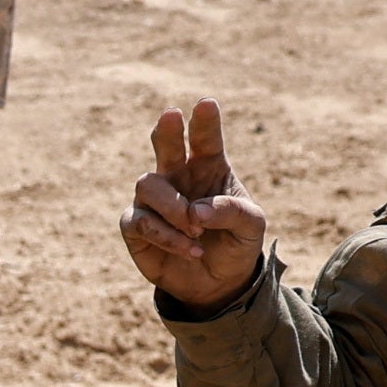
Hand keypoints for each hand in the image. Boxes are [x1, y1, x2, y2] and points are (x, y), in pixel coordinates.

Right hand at [122, 99, 267, 309]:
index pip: (205, 138)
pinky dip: (166, 236)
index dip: (204, 121)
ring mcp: (153, 200)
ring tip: (197, 229)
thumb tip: (196, 211)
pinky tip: (191, 249)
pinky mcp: (136, 226)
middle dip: (166, 130)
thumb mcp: (251, 226)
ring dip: (174, 208)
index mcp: (209, 166)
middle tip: (171, 116)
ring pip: (148, 185)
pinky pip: (140, 221)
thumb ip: (231, 211)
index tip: (206, 104)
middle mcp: (177, 176)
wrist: (217, 282)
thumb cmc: (235, 243)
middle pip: (165, 145)